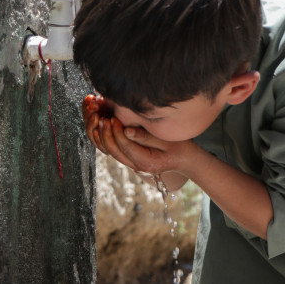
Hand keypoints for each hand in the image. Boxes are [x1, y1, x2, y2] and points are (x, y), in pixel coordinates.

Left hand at [81, 95, 198, 175]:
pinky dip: (106, 138)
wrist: (185, 159)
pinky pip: (114, 149)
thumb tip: (126, 130)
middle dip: (106, 134)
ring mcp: (132, 162)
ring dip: (102, 136)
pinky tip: (102, 124)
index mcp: (146, 162)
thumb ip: (145, 136)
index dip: (117, 132)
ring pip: (111, 152)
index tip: (113, 118)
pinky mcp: (130, 157)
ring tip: (99, 119)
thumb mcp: (165, 140)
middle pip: (114, 151)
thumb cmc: (179, 147)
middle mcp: (136, 165)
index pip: (125, 147)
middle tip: (102, 118)